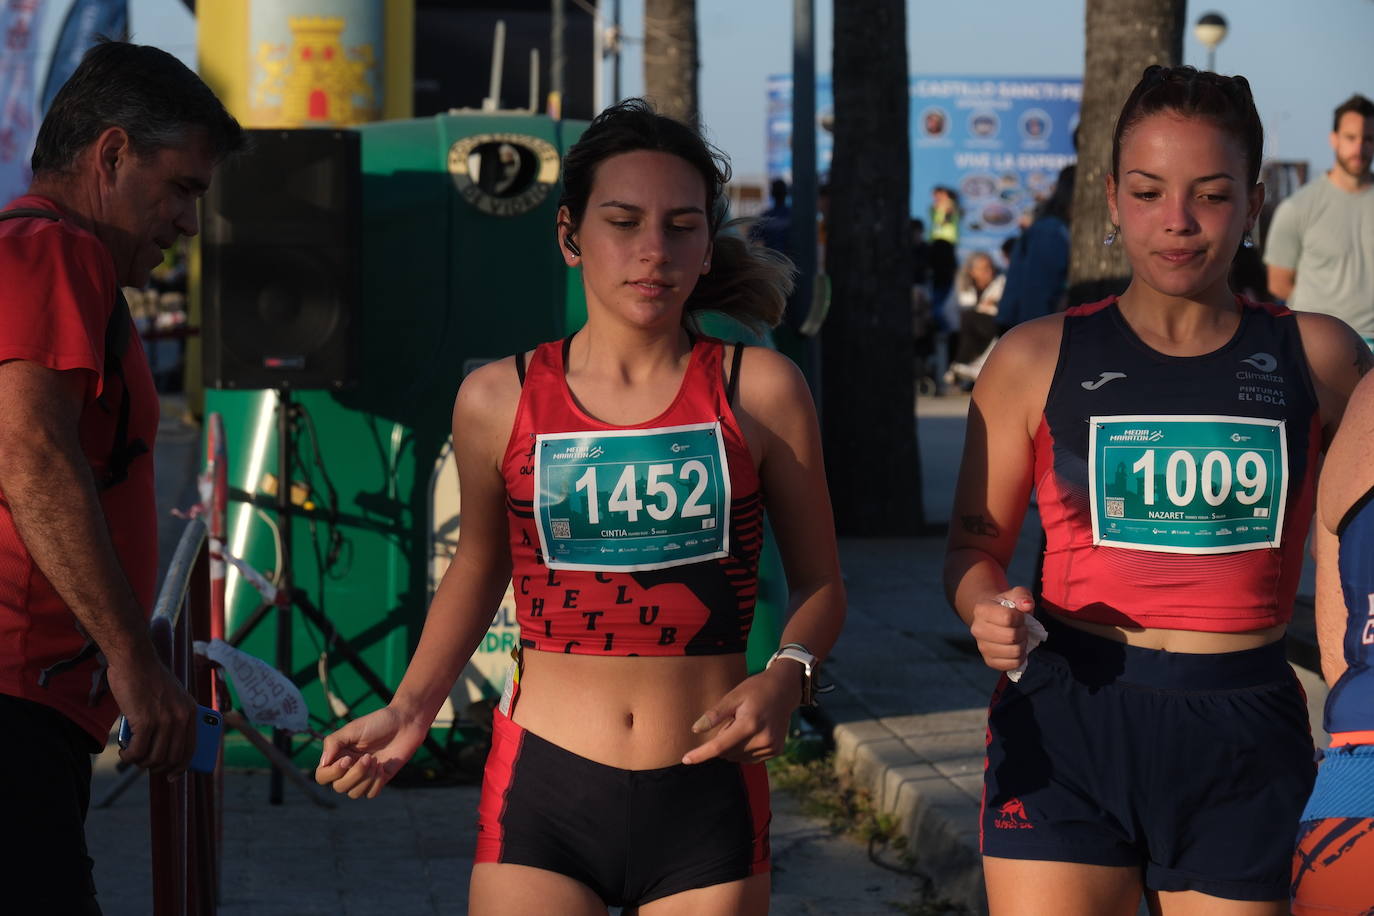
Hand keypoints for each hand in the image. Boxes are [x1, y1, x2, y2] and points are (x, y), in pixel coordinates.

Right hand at [107, 649, 197, 776]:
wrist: (134, 659)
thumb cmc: (147, 677)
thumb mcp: (170, 696)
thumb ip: (171, 718)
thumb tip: (164, 747)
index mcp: (190, 711)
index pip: (190, 748)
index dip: (181, 766)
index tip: (172, 776)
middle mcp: (181, 717)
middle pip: (172, 758)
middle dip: (156, 767)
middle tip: (142, 764)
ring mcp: (165, 720)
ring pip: (154, 758)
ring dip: (140, 762)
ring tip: (130, 755)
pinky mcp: (146, 720)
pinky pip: (138, 751)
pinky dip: (129, 756)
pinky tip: (123, 752)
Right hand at [314, 705, 427, 799]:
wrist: (405, 722)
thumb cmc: (377, 722)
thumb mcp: (352, 729)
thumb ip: (333, 743)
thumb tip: (323, 763)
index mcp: (338, 756)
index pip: (322, 776)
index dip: (332, 773)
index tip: (347, 759)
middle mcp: (348, 769)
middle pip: (339, 788)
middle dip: (355, 775)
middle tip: (368, 757)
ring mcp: (364, 776)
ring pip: (355, 794)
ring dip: (366, 778)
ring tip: (376, 761)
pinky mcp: (379, 780)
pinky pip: (371, 794)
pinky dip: (376, 782)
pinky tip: (383, 766)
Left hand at [681, 663, 799, 765]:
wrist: (785, 690)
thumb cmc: (756, 689)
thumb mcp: (734, 696)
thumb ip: (715, 714)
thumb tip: (695, 729)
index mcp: (749, 724)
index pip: (719, 746)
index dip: (701, 754)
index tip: (685, 760)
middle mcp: (762, 739)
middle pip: (727, 752)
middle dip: (722, 740)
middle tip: (732, 720)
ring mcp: (771, 747)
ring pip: (738, 757)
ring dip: (733, 745)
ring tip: (744, 724)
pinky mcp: (776, 751)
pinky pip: (750, 758)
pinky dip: (744, 749)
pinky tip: (752, 732)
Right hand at [968, 587, 1034, 670]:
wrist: (993, 619)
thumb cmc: (1007, 606)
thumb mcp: (1015, 595)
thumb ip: (1022, 595)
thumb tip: (1026, 605)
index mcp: (981, 610)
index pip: (1008, 617)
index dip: (1020, 617)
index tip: (1020, 615)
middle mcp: (977, 629)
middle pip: (1011, 636)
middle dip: (1023, 631)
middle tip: (1021, 628)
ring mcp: (982, 647)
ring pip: (1014, 652)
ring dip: (1023, 644)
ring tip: (1019, 638)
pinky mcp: (989, 661)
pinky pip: (1012, 664)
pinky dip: (1020, 657)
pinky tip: (1016, 648)